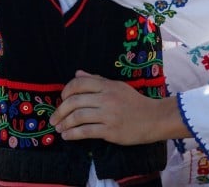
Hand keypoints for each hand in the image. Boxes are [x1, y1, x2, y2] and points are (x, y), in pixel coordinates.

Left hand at [51, 71, 186, 143]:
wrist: (154, 118)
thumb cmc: (135, 102)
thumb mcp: (117, 86)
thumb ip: (97, 80)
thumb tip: (77, 73)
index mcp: (107, 86)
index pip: (79, 83)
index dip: (66, 91)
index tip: (62, 99)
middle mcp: (106, 98)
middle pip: (75, 101)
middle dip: (60, 111)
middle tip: (54, 119)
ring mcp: (108, 115)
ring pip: (78, 116)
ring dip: (64, 123)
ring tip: (59, 128)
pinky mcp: (110, 131)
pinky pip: (86, 131)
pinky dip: (73, 134)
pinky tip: (67, 136)